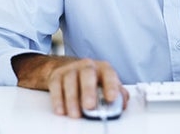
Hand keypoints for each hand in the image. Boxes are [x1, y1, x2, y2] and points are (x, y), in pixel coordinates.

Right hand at [11, 54, 128, 117]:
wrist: (65, 67)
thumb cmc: (90, 78)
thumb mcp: (105, 82)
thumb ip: (117, 92)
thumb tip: (123, 103)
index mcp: (102, 68)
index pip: (108, 74)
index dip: (111, 85)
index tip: (112, 98)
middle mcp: (86, 66)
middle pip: (87, 74)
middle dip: (88, 90)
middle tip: (89, 106)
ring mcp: (70, 69)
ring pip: (70, 81)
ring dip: (72, 99)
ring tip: (75, 114)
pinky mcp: (56, 76)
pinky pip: (55, 86)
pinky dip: (58, 100)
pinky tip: (61, 110)